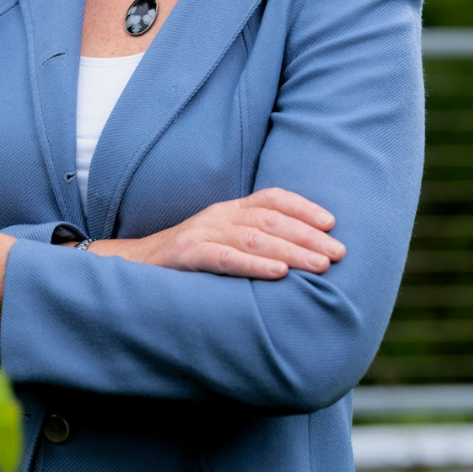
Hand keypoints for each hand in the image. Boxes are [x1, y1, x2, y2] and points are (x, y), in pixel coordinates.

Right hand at [92, 187, 343, 278]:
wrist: (133, 266)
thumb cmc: (186, 260)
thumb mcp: (221, 241)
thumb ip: (252, 241)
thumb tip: (304, 254)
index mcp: (229, 210)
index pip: (271, 198)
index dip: (303, 207)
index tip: (332, 223)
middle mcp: (218, 216)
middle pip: (270, 219)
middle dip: (308, 235)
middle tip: (339, 253)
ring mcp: (202, 233)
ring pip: (254, 238)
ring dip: (292, 251)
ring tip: (320, 265)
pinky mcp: (187, 254)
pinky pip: (225, 258)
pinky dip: (255, 264)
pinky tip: (279, 273)